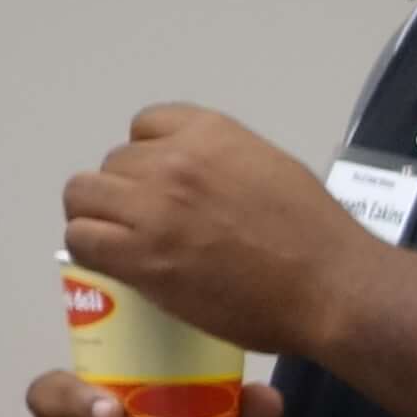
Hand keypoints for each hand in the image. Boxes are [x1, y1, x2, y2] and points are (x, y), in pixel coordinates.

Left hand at [64, 105, 374, 364]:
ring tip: (128, 244)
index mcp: (210, 134)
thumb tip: (200, 187)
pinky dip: (93, 250)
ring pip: (84, 195)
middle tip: (154, 227)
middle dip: (129, 193)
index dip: (151, 159)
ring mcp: (153, 207)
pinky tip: (117, 264)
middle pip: (113, 164)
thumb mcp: (275, 171)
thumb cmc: (320, 240)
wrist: (335, 289)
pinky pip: (82, 237)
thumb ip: (226, 166)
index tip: (168, 188)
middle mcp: (174, 160)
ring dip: (101, 218)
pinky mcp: (140, 254)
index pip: (145, 126)